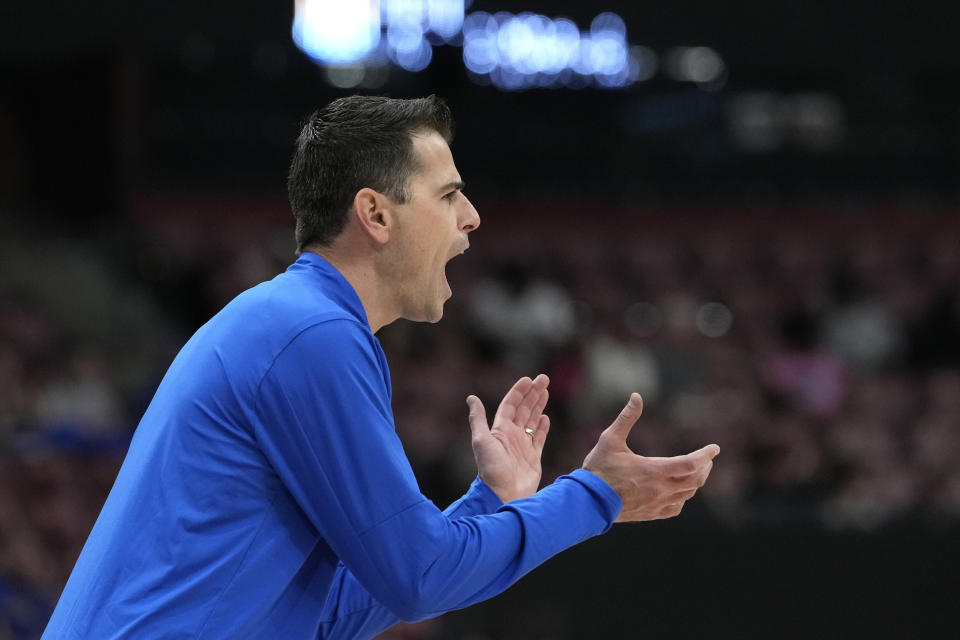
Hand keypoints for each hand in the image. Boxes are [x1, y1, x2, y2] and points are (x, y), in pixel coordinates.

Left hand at [466, 374, 550, 502]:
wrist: (503, 494)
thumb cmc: (491, 469)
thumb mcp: (481, 441)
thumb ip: (478, 419)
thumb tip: (471, 398)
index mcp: (500, 430)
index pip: (511, 405)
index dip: (519, 391)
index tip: (529, 379)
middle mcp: (512, 436)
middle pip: (524, 409)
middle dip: (533, 393)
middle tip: (544, 378)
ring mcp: (523, 446)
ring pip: (532, 420)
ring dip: (539, 406)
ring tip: (545, 391)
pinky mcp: (533, 458)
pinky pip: (538, 438)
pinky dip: (542, 427)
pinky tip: (546, 417)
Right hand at [582, 393, 718, 522]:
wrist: (587, 502)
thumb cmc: (598, 469)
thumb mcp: (610, 439)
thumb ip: (626, 418)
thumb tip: (636, 396)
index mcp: (655, 470)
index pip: (691, 463)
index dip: (706, 455)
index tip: (715, 448)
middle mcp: (660, 489)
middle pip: (695, 480)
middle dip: (705, 467)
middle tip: (707, 458)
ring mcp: (657, 504)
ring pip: (687, 494)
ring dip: (696, 481)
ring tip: (697, 471)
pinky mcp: (650, 514)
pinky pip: (675, 508)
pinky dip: (683, 498)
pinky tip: (680, 493)